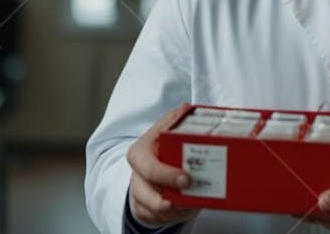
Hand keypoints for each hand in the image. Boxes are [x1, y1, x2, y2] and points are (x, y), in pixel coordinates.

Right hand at [126, 108, 199, 227]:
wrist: (148, 163)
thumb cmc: (161, 144)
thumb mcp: (166, 128)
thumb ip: (176, 120)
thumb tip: (187, 108)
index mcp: (140, 153)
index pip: (148, 167)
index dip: (167, 175)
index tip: (187, 179)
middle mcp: (136, 175)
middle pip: (145, 196)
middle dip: (166, 203)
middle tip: (188, 201)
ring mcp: (138, 194)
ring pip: (152, 212)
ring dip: (175, 213)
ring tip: (193, 205)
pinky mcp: (143, 210)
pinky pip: (157, 221)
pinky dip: (174, 218)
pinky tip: (186, 210)